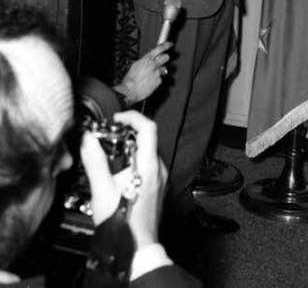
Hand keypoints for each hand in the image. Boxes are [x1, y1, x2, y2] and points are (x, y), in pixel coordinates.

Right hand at [80, 110, 166, 249]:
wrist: (137, 248)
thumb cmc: (122, 223)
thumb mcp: (102, 190)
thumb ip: (95, 162)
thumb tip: (88, 139)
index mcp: (149, 165)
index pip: (148, 128)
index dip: (133, 117)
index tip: (118, 118)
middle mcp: (159, 169)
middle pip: (147, 140)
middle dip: (128, 134)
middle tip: (109, 137)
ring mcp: (161, 179)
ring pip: (147, 154)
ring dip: (129, 150)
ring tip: (110, 156)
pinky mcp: (158, 188)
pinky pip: (148, 167)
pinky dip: (133, 162)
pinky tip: (118, 174)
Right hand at [116, 41, 171, 104]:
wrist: (130, 91)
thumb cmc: (130, 79)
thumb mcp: (135, 65)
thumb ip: (145, 60)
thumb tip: (150, 59)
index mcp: (146, 59)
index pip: (159, 49)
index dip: (166, 45)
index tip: (170, 44)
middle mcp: (153, 65)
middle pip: (166, 57)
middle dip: (165, 58)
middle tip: (161, 61)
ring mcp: (157, 73)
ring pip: (164, 69)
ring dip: (159, 71)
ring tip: (151, 75)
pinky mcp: (159, 81)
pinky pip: (160, 78)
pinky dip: (156, 79)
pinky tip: (150, 82)